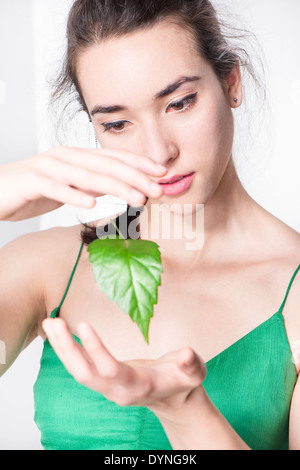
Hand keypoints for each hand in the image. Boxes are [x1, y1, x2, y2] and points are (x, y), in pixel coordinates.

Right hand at [0, 147, 166, 220]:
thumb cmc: (33, 189)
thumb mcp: (69, 185)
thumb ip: (91, 183)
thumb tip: (117, 186)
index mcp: (77, 157)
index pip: (114, 158)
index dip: (140, 165)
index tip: (163, 174)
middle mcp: (66, 157)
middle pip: (106, 165)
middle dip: (136, 177)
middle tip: (159, 189)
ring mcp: (48, 167)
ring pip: (87, 175)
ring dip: (115, 187)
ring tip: (137, 198)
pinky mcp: (32, 181)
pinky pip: (55, 188)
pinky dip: (74, 195)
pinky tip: (91, 204)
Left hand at [42, 318, 206, 418]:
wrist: (175, 400)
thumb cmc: (183, 381)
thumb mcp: (195, 372)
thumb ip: (191, 364)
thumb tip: (186, 354)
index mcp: (139, 386)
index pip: (111, 370)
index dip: (96, 350)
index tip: (84, 325)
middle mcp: (118, 390)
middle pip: (85, 374)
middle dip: (67, 350)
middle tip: (53, 322)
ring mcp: (108, 387)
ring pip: (78, 372)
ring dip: (62, 348)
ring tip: (49, 323)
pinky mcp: (103, 380)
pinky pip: (80, 367)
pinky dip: (67, 350)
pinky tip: (58, 333)